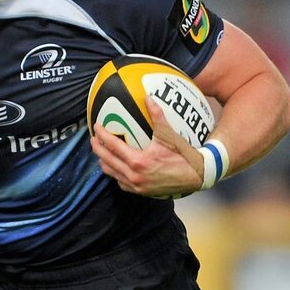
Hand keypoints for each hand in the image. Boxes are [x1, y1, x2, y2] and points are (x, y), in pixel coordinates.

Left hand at [90, 97, 204, 198]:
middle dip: (97, 148)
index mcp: (138, 161)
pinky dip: (115, 173)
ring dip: (104, 161)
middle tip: (94, 138)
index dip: (102, 135)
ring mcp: (136, 186)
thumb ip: (157, 115)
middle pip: (106, 161)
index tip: (97, 126)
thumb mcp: (168, 134)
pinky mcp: (140, 192)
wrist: (195, 176)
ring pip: (111, 173)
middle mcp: (133, 176)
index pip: (112, 146)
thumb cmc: (182, 156)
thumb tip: (148, 97)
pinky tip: (116, 165)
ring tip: (101, 151)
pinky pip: (121, 182)